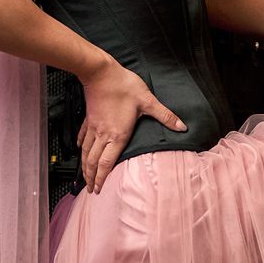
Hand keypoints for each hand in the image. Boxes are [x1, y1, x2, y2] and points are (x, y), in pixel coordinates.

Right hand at [77, 56, 186, 193]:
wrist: (100, 72)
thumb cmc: (123, 85)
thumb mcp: (147, 101)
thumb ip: (165, 116)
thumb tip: (182, 127)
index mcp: (117, 134)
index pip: (107, 162)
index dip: (102, 177)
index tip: (99, 188)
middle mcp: (103, 134)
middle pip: (93, 161)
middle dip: (91, 177)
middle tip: (91, 190)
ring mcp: (94, 127)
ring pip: (86, 152)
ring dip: (85, 166)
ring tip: (84, 177)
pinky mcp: (89, 118)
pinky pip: (84, 136)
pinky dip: (82, 146)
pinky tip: (81, 149)